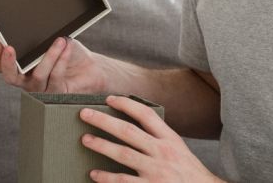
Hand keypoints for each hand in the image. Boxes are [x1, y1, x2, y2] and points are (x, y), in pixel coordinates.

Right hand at [0, 37, 105, 92]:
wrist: (90, 67)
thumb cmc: (68, 52)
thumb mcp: (51, 41)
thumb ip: (40, 38)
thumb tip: (32, 26)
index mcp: (23, 68)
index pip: (2, 67)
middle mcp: (28, 80)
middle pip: (11, 77)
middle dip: (8, 63)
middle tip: (9, 48)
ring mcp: (42, 89)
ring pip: (37, 75)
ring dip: (48, 56)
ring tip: (59, 41)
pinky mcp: (57, 93)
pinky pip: (55, 76)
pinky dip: (61, 59)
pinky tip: (67, 47)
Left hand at [80, 95, 221, 182]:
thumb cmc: (188, 172)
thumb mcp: (178, 150)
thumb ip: (158, 137)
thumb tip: (131, 124)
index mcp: (170, 139)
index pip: (146, 115)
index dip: (126, 104)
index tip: (109, 99)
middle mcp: (163, 153)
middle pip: (128, 131)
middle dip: (104, 121)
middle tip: (84, 114)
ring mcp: (156, 172)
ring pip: (123, 154)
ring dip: (101, 145)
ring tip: (85, 139)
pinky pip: (123, 182)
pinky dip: (107, 177)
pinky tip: (94, 174)